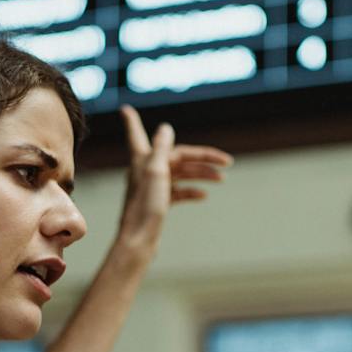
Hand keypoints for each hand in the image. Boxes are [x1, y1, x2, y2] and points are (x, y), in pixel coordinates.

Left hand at [115, 106, 231, 256]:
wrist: (139, 242)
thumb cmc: (144, 207)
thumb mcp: (155, 172)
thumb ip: (160, 149)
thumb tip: (165, 128)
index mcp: (142, 160)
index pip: (137, 134)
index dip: (132, 122)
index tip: (124, 110)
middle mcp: (145, 171)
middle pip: (177, 156)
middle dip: (202, 156)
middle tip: (227, 160)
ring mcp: (153, 188)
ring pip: (181, 173)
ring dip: (201, 173)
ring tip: (221, 178)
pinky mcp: (158, 203)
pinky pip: (179, 191)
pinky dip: (192, 191)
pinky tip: (204, 195)